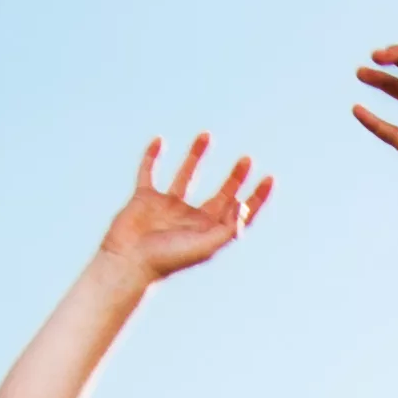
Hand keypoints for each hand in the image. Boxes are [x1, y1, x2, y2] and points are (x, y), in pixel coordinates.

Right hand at [97, 135, 271, 283]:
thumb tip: (242, 205)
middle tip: (247, 159)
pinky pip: (148, 173)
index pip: (238, 213)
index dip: (256, 198)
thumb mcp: (204, 246)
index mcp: (208, 231)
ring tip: (206, 135)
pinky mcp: (144, 199)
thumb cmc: (167, 260)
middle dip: (234, 178)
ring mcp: (167, 207)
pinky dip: (151, 157)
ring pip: (186, 176)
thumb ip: (227, 229)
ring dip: (196, 156)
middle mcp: (191, 218)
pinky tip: (159, 141)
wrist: (128, 263)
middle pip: (220, 195)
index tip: (269, 178)